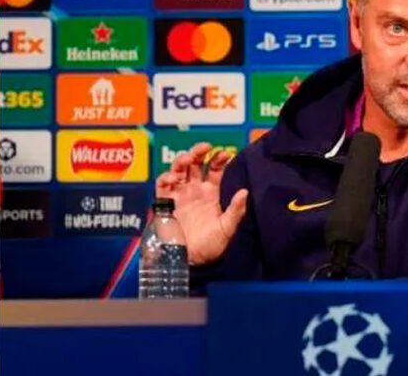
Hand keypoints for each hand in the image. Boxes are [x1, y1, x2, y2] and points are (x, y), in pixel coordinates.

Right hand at [154, 142, 247, 265]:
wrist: (191, 261)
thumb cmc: (211, 246)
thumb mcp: (227, 228)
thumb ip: (235, 210)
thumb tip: (245, 192)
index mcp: (210, 193)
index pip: (214, 169)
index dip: (218, 159)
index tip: (225, 152)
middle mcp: (194, 191)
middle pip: (195, 164)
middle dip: (198, 152)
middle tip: (204, 147)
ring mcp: (179, 195)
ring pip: (178, 170)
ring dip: (181, 160)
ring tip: (188, 159)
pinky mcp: (165, 204)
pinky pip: (162, 185)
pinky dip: (166, 177)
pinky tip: (173, 177)